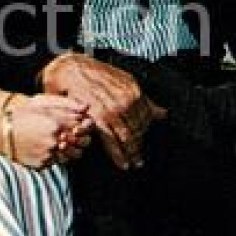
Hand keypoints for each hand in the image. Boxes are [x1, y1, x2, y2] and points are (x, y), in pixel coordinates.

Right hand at [25, 93, 93, 163]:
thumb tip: (85, 108)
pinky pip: (56, 163)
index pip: (80, 129)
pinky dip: (55, 158)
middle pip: (79, 145)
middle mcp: (54, 140)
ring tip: (62, 147)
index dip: (84, 129)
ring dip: (70, 152)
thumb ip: (65, 110)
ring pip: (70, 156)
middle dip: (80, 142)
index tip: (82, 129)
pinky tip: (47, 151)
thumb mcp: (43, 109)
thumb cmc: (21, 117)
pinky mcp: (42, 164)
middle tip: (76, 140)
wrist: (0, 133)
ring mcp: (48, 154)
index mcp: (56, 124)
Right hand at [42, 54, 163, 169]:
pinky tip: (123, 163)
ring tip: (135, 163)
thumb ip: (144, 101)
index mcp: (134, 93)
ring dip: (132, 153)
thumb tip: (162, 113)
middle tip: (140, 159)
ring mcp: (112, 112)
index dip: (146, 132)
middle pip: (138, 130)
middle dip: (139, 146)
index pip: (147, 119)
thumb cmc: (98, 76)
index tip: (144, 140)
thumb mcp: (126, 83)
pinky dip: (119, 155)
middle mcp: (125, 102)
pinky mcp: (98, 120)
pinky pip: (112, 142)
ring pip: (128, 138)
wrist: (73, 71)